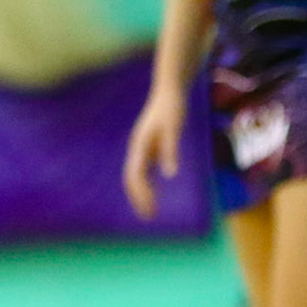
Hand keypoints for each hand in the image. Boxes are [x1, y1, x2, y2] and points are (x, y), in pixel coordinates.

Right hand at [122, 88, 185, 220]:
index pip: (135, 176)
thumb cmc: (172, 107)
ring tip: (150, 209)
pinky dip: (147, 182)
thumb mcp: (174, 128)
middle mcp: (138, 148)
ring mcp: (143, 146)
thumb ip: (171, 150)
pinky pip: (145, 168)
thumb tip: (171, 175)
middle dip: (139, 198)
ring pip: (137, 174)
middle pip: (133, 178)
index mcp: (140, 145)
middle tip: (149, 216)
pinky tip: (156, 190)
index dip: (141, 194)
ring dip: (141, 192)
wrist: (170, 89)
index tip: (150, 210)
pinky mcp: (150, 144)